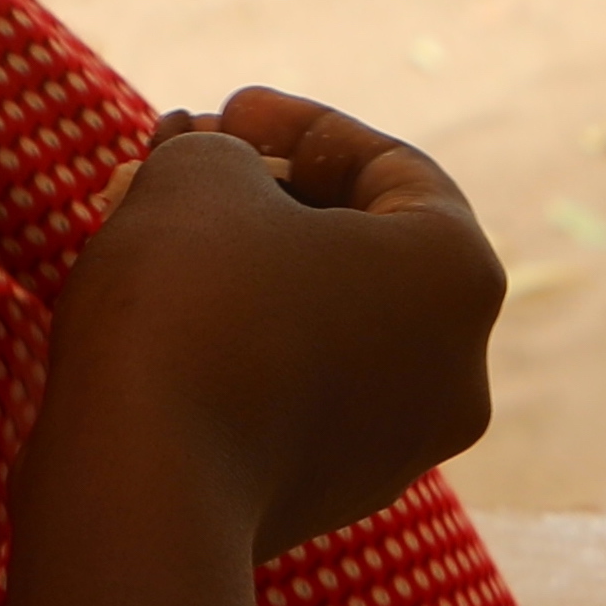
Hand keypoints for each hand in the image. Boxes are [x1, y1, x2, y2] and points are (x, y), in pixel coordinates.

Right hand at [51, 87, 505, 560]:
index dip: (298, 124)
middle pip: (361, 247)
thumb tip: (224, 174)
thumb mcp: (200, 173)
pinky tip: (161, 311)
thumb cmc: (188, 301)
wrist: (144, 486)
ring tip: (149, 228)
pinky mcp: (334, 495)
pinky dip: (240, 339)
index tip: (222, 110)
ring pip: (322, 320)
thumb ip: (227, 149)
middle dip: (262, 193)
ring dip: (242, 264)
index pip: (392, 168)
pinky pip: (296, 389)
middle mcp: (459, 366)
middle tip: (175, 164)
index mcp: (461, 275)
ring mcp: (403, 444)